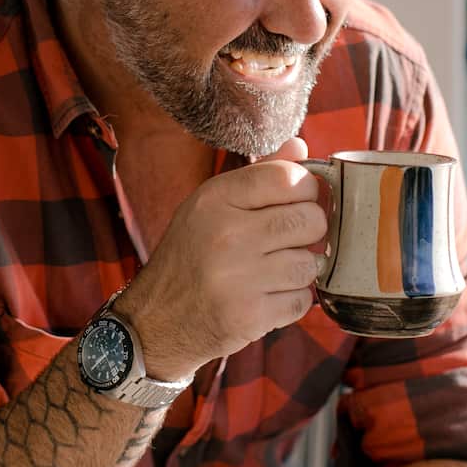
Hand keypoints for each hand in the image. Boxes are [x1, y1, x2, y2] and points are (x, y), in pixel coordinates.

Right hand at [116, 136, 325, 382]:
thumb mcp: (209, 206)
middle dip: (308, 231)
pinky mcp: (251, 316)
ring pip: (310, 263)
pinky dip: (290, 301)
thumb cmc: (188, 256)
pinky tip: (265, 297)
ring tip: (271, 272)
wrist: (154, 320)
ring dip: (298, 270)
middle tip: (287, 240)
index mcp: (216, 198)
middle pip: (311, 219)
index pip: (291, 178)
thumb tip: (299, 147)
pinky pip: (302, 300)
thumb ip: (257, 176)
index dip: (305, 190)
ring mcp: (240, 278)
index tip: (294, 203)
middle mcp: (228, 234)